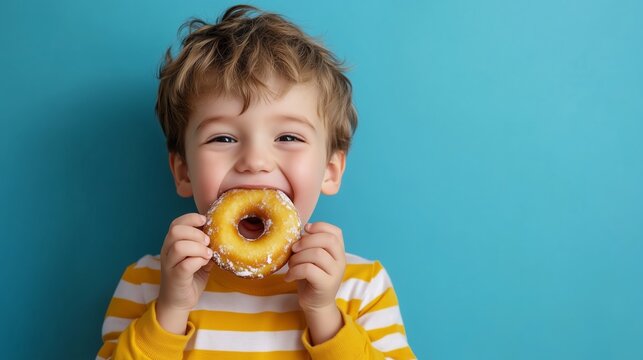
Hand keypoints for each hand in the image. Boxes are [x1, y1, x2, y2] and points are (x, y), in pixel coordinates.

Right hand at [157, 213, 213, 332]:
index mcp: (171, 243)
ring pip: (179, 246)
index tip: (205, 222)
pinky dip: (198, 261)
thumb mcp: (198, 257)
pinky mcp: (175, 278)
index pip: (176, 223)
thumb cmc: (190, 277)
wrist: (178, 302)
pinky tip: (204, 264)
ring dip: (198, 248)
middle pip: (176, 231)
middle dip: (196, 233)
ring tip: (208, 255)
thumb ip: (205, 245)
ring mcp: (169, 265)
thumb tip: (220, 233)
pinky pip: (185, 264)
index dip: (191, 218)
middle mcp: (167, 251)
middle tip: (208, 242)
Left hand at [284, 222, 345, 312]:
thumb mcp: (311, 258)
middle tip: (294, 249)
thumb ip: (310, 245)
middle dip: (306, 241)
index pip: (336, 232)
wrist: (316, 304)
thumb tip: (300, 232)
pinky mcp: (327, 284)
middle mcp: (341, 260)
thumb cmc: (310, 278)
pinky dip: (294, 271)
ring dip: (298, 257)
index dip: (320, 226)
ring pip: (317, 254)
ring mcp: (336, 273)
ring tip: (291, 265)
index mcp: (338, 251)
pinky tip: (289, 277)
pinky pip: (309, 270)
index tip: (305, 229)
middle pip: (328, 240)